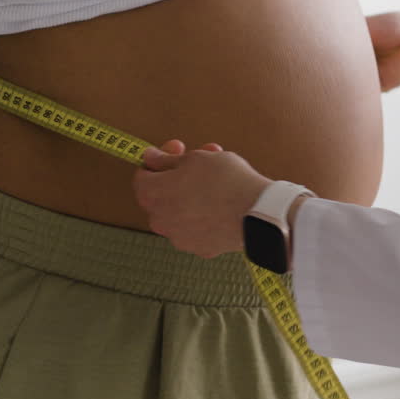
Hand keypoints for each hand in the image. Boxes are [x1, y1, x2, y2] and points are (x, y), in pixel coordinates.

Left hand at [133, 141, 272, 258]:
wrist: (257, 213)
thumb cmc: (225, 181)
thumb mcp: (195, 159)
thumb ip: (167, 159)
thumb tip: (150, 158)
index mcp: (152, 196)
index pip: (142, 177)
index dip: (158, 160)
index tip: (176, 149)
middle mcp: (160, 221)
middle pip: (161, 195)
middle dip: (178, 175)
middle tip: (199, 160)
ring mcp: (180, 238)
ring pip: (179, 211)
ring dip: (191, 194)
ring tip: (217, 178)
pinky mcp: (200, 249)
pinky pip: (196, 227)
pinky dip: (203, 214)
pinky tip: (221, 203)